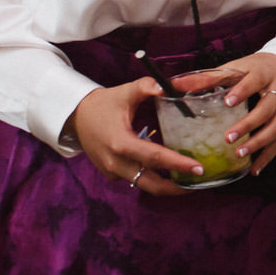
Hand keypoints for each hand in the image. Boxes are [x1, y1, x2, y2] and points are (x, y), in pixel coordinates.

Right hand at [66, 78, 202, 195]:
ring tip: (188, 181)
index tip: (198, 168)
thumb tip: (164, 86)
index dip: (178, 164)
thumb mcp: (125, 92)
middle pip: (151, 183)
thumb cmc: (104, 104)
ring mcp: (112, 171)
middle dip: (176, 188)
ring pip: (144, 184)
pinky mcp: (111, 174)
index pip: (155, 157)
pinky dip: (151, 177)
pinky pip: (135, 179)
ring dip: (166, 185)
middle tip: (198, 183)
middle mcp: (116, 162)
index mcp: (121, 143)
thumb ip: (146, 86)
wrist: (77, 116)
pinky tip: (167, 170)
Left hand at [177, 50, 275, 175]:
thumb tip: (176, 85)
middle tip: (228, 137)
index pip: (255, 81)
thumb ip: (208, 77)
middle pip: (267, 109)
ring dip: (258, 143)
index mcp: (264, 73)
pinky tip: (254, 169)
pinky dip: (267, 156)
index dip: (242, 91)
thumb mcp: (237, 67)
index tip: (227, 102)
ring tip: (239, 155)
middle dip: (248, 124)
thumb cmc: (258, 70)